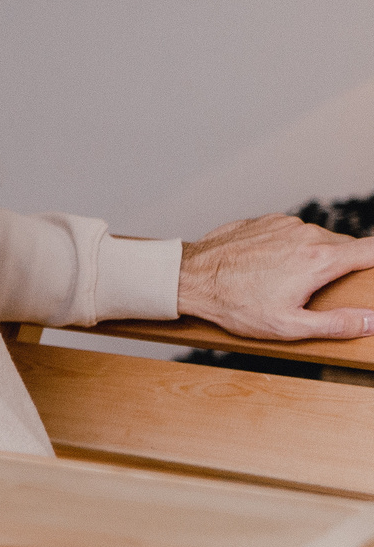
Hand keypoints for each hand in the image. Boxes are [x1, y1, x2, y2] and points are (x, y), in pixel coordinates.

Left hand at [176, 215, 373, 339]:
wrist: (189, 277)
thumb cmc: (234, 304)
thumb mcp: (288, 326)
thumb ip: (336, 324)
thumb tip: (371, 321)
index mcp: (319, 258)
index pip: (372, 251)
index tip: (371, 277)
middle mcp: (307, 234)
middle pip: (345, 247)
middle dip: (340, 268)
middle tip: (317, 292)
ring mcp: (285, 224)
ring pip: (317, 240)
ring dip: (312, 258)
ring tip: (285, 282)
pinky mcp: (267, 220)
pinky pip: (292, 234)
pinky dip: (289, 248)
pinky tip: (268, 267)